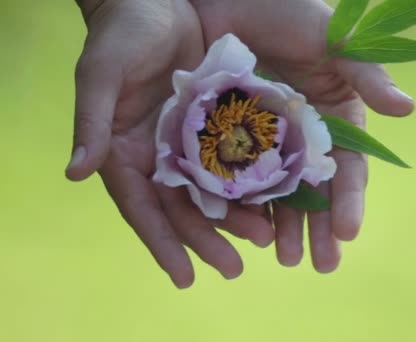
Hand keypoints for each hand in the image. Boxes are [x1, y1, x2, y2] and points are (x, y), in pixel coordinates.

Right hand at [67, 0, 273, 287]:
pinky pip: (233, 159)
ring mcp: (188, 143)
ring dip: (235, 216)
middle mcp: (158, 156)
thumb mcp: (101, 74)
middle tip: (235, 269)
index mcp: (125, 153)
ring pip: (212, 190)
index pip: (142, 208)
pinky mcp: (215, 125)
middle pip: (181, 209)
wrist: (157, 1)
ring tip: (264, 239)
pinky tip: (273, 199)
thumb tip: (75, 174)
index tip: (184, 277)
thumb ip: (91, 122)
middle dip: (205, 240)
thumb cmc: (121, 35)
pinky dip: (249, 181)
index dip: (161, 243)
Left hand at [191, 0, 414, 271]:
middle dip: (319, 229)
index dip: (350, 200)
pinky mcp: (228, 139)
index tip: (348, 232)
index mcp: (334, 119)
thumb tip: (408, 109)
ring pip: (278, 194)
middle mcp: (303, 137)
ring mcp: (265, 142)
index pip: (348, 169)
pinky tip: (244, 231)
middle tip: (319, 265)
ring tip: (283, 259)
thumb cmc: (285, 11)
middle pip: (315, 193)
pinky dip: (242, 206)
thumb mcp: (334, 39)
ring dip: (283, 228)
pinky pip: (237, 178)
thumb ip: (367, 74)